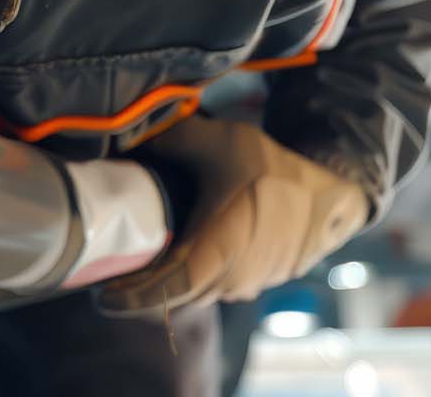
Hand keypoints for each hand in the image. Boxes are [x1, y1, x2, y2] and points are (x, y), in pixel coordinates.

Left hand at [93, 116, 367, 315]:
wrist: (329, 196)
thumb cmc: (272, 169)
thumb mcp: (220, 141)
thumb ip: (172, 139)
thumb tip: (128, 134)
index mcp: (218, 250)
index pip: (167, 288)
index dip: (132, 296)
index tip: (100, 296)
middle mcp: (231, 277)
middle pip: (176, 296)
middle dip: (141, 293)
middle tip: (107, 278)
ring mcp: (246, 284)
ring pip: (197, 293)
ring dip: (168, 287)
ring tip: (134, 271)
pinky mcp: (257, 281)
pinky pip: (215, 288)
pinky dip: (191, 280)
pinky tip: (174, 260)